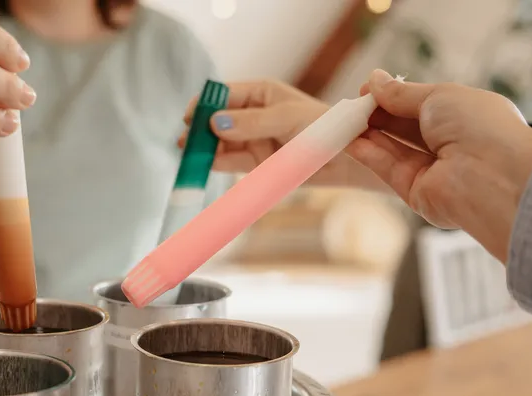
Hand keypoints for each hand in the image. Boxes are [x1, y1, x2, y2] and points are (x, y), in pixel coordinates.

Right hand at [178, 81, 383, 188]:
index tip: (189, 117)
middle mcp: (252, 115)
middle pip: (216, 120)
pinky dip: (214, 164)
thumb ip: (251, 122)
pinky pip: (228, 162)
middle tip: (185, 142)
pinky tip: (202, 166)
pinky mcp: (255, 164)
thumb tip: (215, 122)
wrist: (347, 159)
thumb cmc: (323, 128)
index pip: (223, 94)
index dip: (203, 104)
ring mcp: (252, 140)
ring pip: (219, 143)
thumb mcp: (286, 118)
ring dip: (203, 149)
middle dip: (199, 129)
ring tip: (189, 156)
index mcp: (260, 93)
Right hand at [349, 69, 531, 261]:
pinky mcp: (417, 193)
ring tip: (342, 121)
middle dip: (377, 115)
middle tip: (351, 106)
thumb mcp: (438, 97)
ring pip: (393, 148)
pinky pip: (389, 169)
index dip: (393, 97)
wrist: (493, 177)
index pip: (421, 105)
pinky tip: (348, 141)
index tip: (366, 90)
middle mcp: (451, 144)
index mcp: (465, 117)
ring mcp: (433, 171)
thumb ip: (402, 93)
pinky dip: (368, 154)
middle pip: (404, 128)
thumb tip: (374, 80)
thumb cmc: (477, 127)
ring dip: (367, 134)